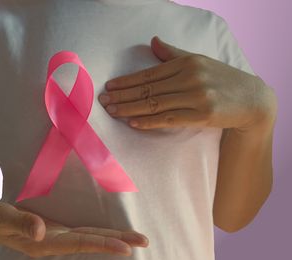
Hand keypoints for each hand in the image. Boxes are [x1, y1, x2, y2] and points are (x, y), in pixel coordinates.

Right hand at [0, 200, 148, 257]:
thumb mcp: (2, 217)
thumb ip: (20, 222)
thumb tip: (40, 231)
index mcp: (44, 243)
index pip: (79, 244)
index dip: (102, 245)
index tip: (125, 248)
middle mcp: (55, 242)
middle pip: (91, 243)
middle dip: (116, 243)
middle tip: (144, 242)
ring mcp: (57, 236)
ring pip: (90, 236)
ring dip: (112, 237)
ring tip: (136, 239)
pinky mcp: (56, 229)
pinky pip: (83, 230)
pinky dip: (99, 230)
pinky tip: (112, 231)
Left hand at [98, 36, 271, 131]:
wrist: (252, 100)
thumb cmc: (221, 80)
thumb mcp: (198, 61)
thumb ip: (173, 54)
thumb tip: (153, 42)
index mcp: (186, 63)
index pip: (149, 74)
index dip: (127, 81)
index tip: (109, 87)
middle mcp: (190, 77)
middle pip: (148, 89)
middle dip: (123, 96)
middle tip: (102, 102)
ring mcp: (197, 96)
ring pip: (155, 104)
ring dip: (130, 109)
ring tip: (112, 112)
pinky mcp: (203, 115)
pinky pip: (169, 118)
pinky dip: (149, 121)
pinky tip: (133, 122)